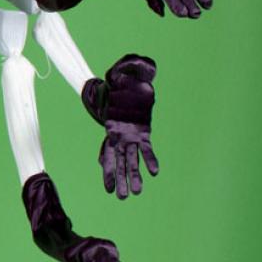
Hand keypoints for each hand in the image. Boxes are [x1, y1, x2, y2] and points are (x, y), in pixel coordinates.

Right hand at [83, 55, 158, 198]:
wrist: (126, 81)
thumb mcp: (123, 72)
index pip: (109, 151)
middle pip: (118, 161)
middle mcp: (119, 133)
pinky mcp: (142, 133)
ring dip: (132, 176)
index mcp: (113, 125)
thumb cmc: (121, 78)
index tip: (107, 184)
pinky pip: (146, 150)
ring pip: (130, 160)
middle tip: (121, 197)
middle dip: (119, 179)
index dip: (108, 168)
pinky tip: (154, 173)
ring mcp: (130, 135)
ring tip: (134, 193)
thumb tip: (142, 65)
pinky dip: (149, 160)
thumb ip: (130, 70)